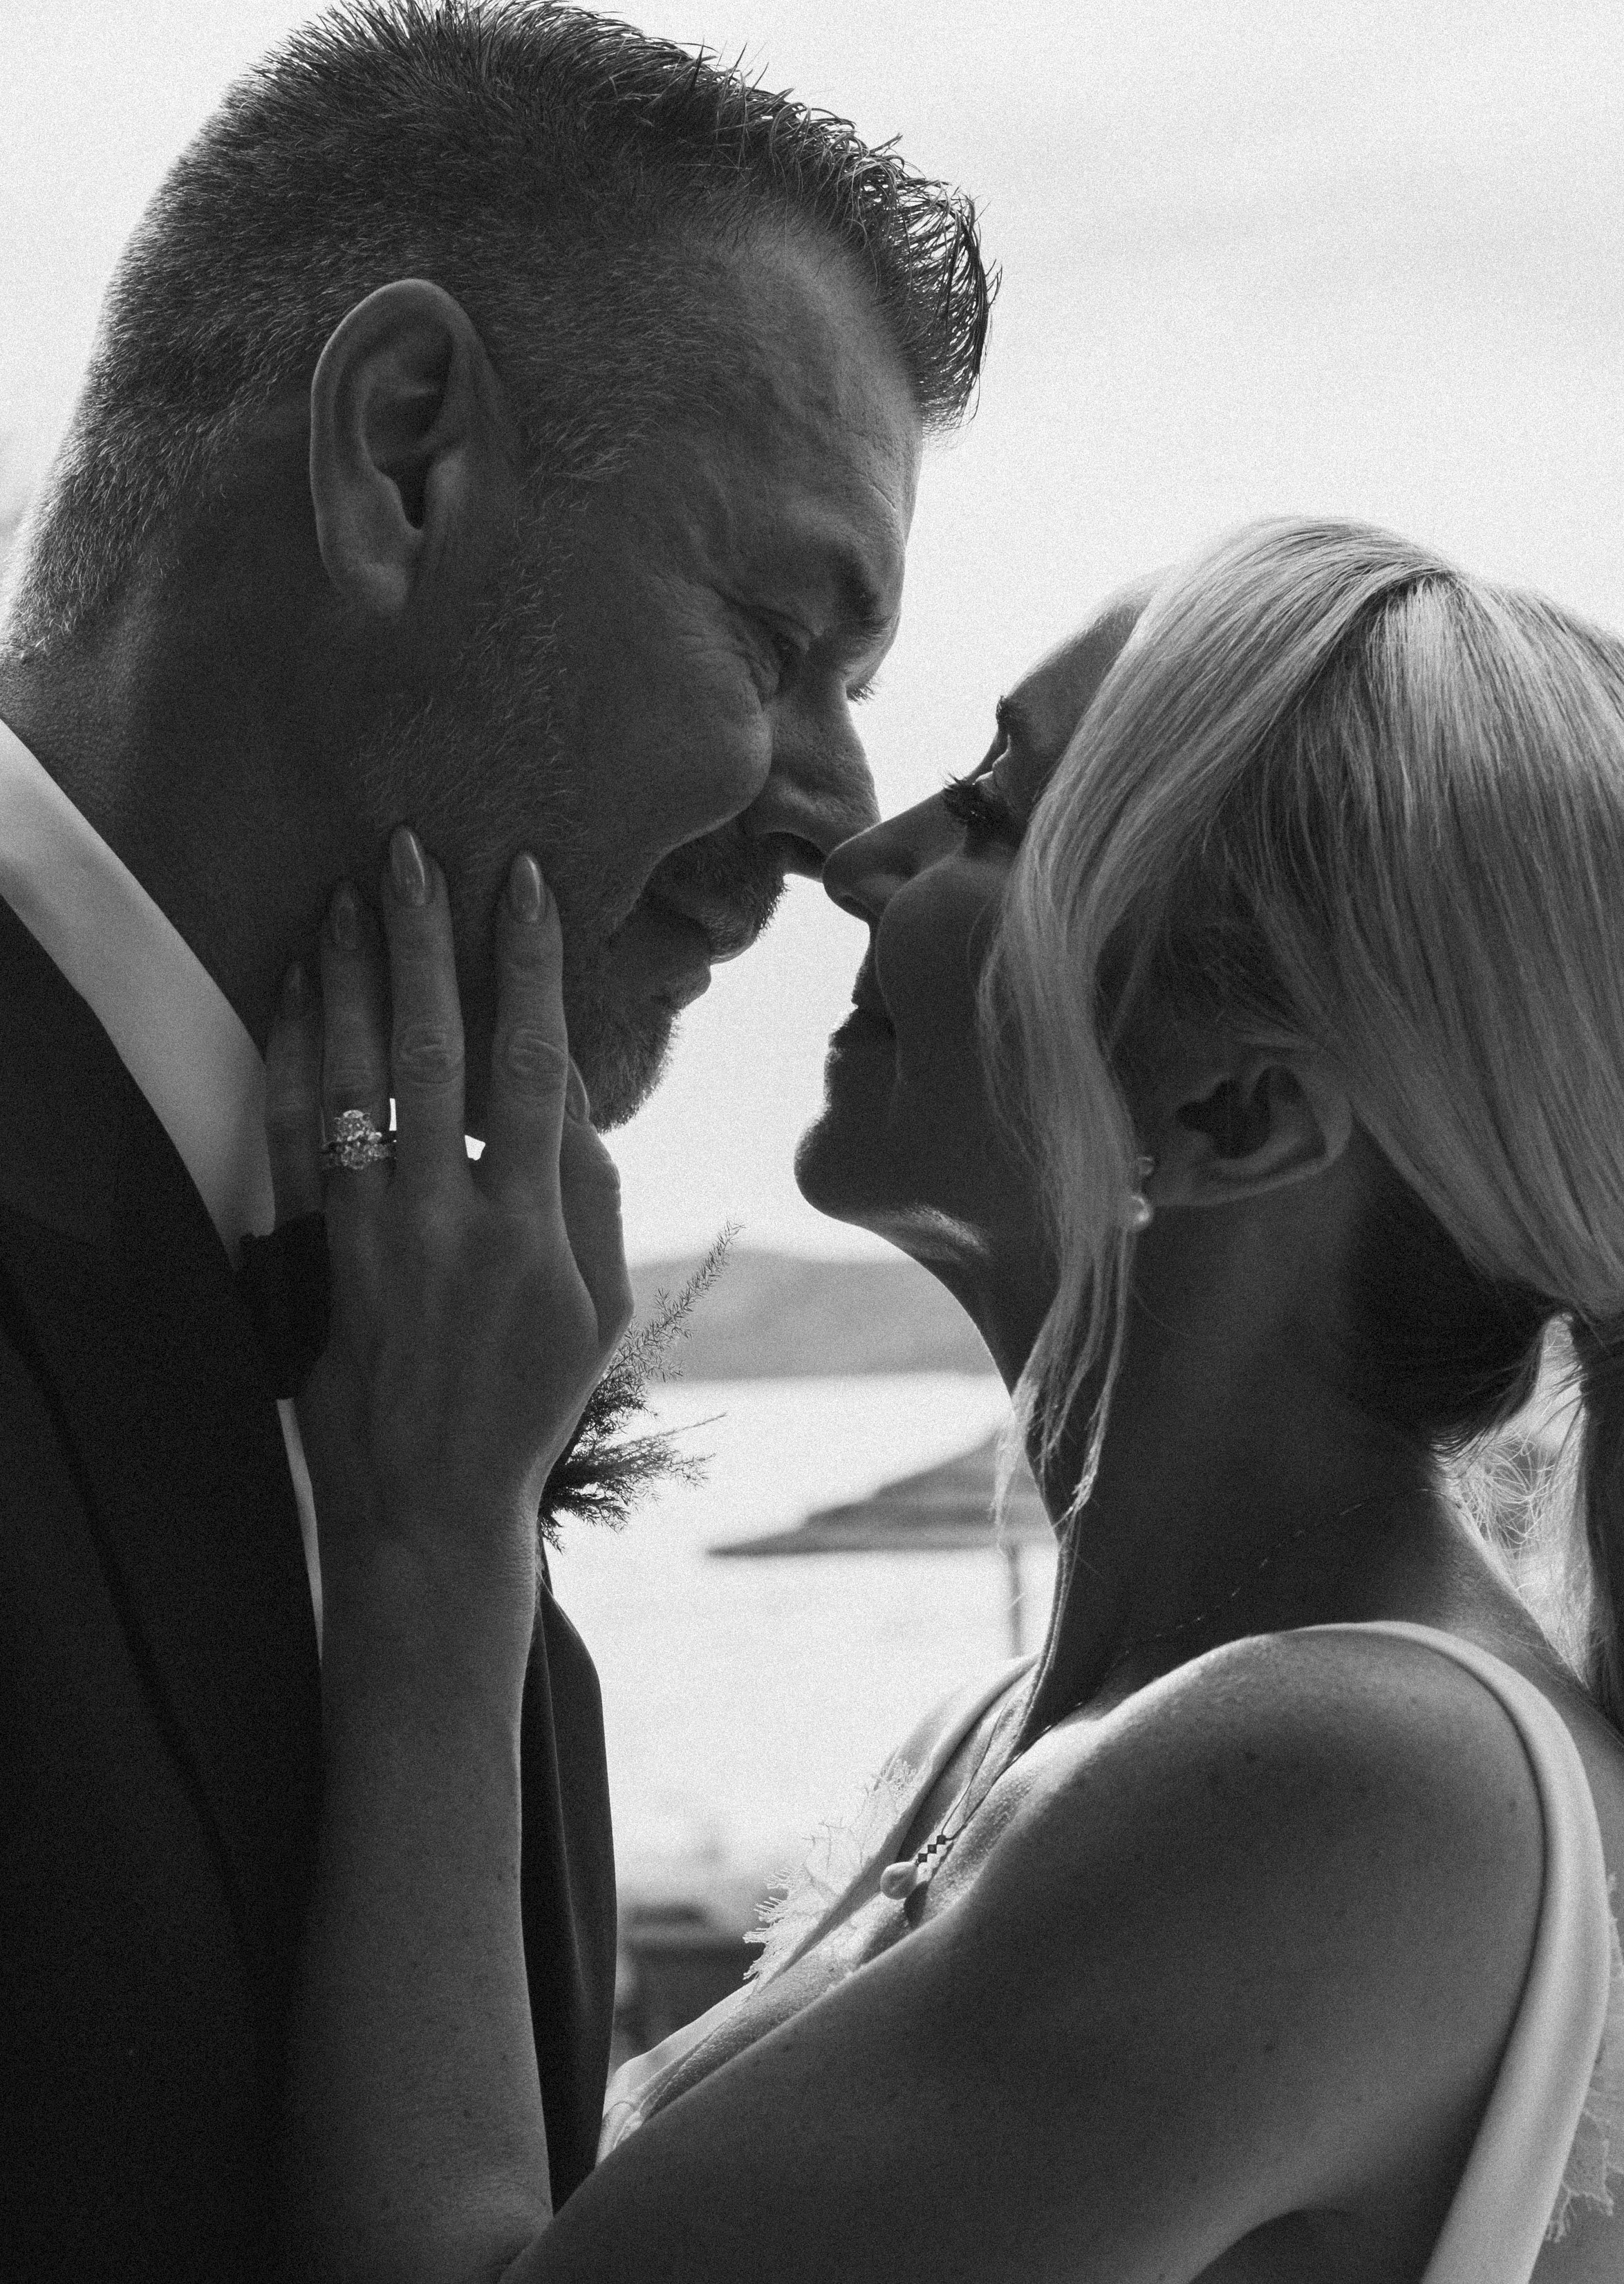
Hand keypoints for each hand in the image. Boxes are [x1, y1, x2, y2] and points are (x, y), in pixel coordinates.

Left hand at [264, 828, 631, 1584]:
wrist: (426, 1505)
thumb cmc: (528, 1403)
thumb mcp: (601, 1310)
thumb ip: (592, 1195)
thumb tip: (571, 1092)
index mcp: (529, 1229)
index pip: (533, 1067)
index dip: (529, 967)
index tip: (525, 882)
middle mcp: (443, 1218)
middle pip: (428, 1051)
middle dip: (422, 942)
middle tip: (411, 851)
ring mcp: (367, 1236)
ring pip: (349, 1081)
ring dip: (346, 979)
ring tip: (347, 893)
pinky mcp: (308, 1255)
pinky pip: (290, 1137)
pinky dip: (290, 1055)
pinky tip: (293, 990)